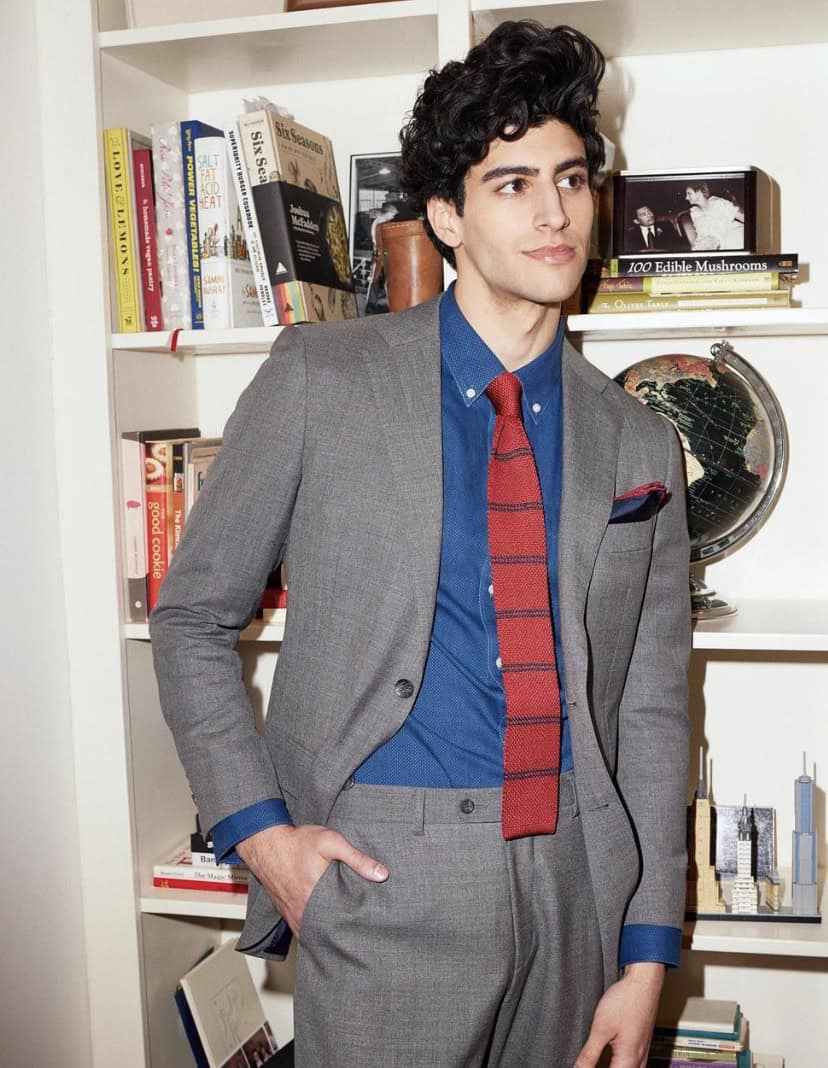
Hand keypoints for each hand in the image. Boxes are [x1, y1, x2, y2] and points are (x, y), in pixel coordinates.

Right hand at [235, 823, 387, 937]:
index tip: (369, 928)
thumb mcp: (332, 842)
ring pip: (314, 934)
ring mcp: (293, 914)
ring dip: (327, 934)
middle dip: (344, 933)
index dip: (356, 927)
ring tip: (345, 934)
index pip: (342, 922)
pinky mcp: (286, 913)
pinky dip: (313, 931)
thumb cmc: (298, 842)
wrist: (267, 843)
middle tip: (360, 934)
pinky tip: (324, 929)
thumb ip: (357, 859)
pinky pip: (302, 930)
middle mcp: (303, 910)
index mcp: (316, 896)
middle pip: (328, 931)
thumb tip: (382, 874)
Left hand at [574, 962, 664, 1067]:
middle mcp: (639, 1060)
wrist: (643, 982)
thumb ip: (589, 1054)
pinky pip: (634, 1064)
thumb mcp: (600, 1028)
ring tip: (597, 1064)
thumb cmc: (626, 1000)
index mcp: (628, 1061)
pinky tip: (614, 1059)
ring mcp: (643, 1052)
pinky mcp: (643, 1043)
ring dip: (615, 1067)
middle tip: (588, 1065)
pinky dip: (621, 1064)